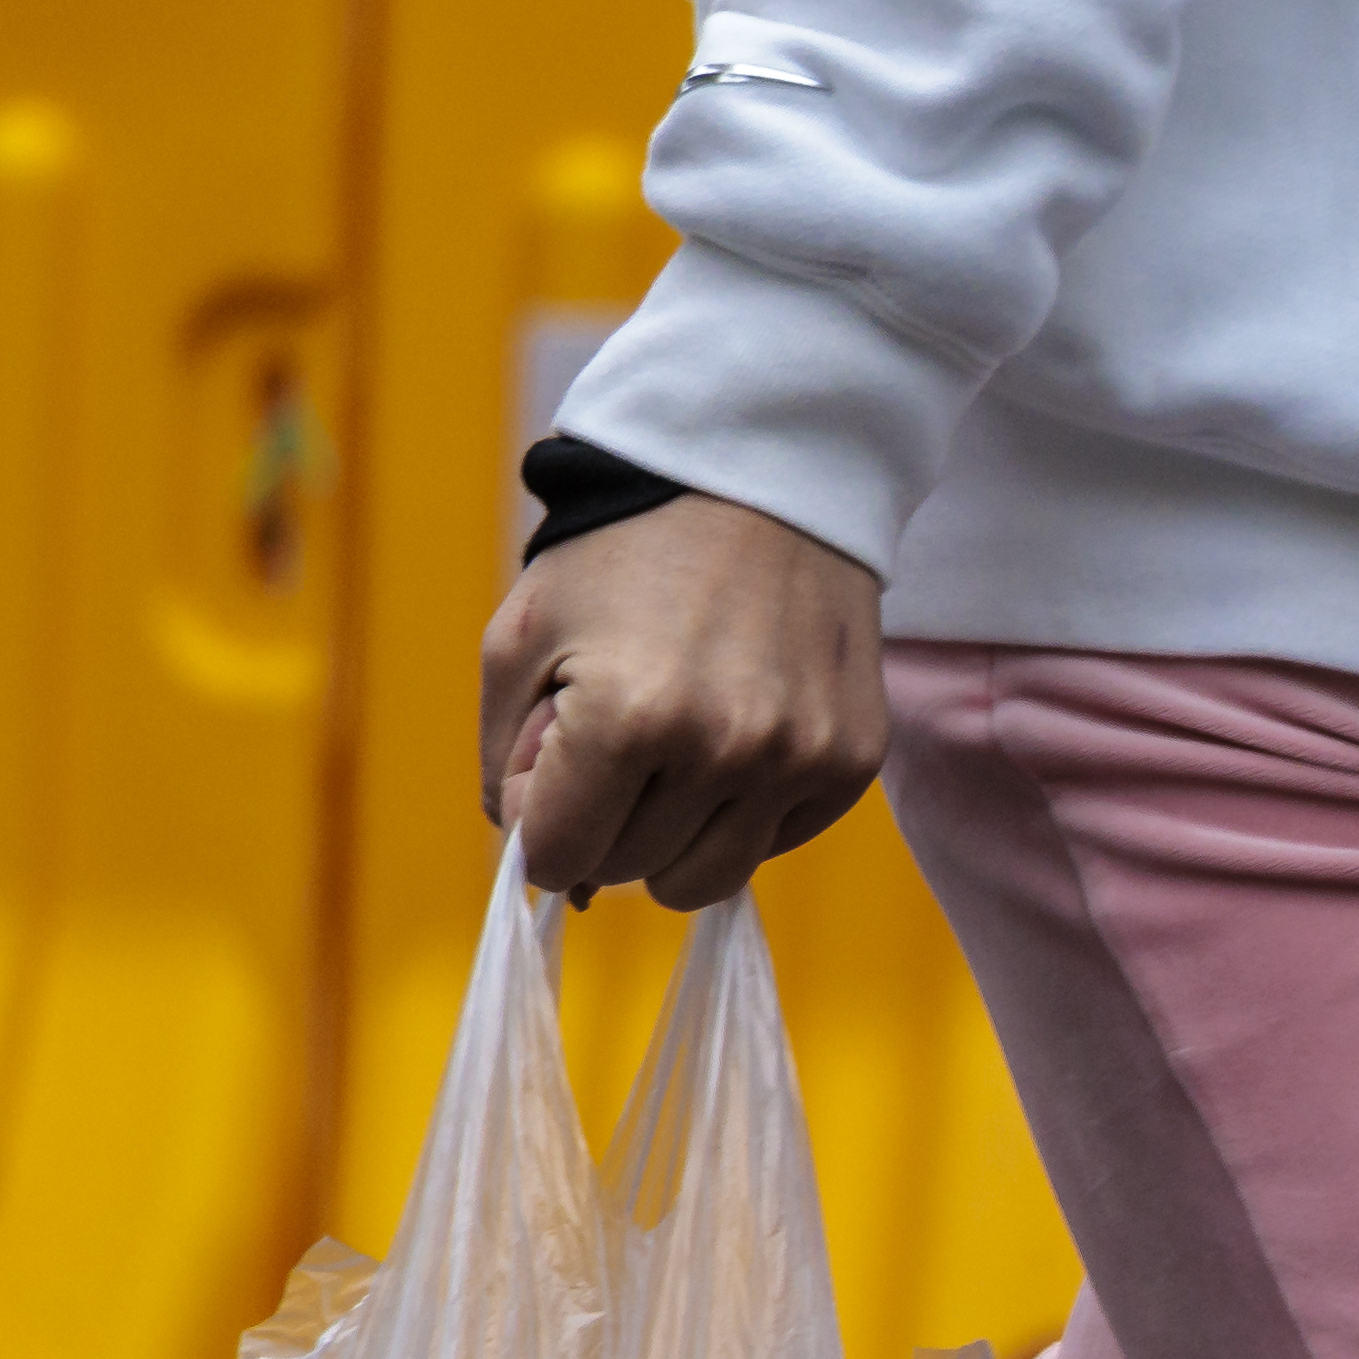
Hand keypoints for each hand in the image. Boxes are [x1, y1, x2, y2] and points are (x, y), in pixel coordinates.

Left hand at [479, 493, 888, 909]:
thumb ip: (506, 759)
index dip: (538, 826)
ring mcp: (798, 761)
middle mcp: (724, 750)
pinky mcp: (851, 762)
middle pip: (629, 872)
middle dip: (602, 826)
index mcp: (626, 717)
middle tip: (611, 750)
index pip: (557, 855)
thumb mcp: (521, 637)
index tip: (550, 778)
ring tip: (669, 761)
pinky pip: (773, 844)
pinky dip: (739, 814)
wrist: (760, 479)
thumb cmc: (620, 554)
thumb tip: (541, 863)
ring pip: (706, 879)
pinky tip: (733, 740)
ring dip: (671, 839)